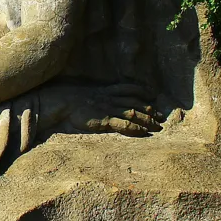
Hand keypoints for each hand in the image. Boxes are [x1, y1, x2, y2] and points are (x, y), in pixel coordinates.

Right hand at [39, 83, 165, 136]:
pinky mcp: (104, 120)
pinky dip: (136, 128)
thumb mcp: (83, 95)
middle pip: (135, 102)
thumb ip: (94, 97)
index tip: (152, 94)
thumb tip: (98, 102)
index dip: (142, 91)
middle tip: (161, 115)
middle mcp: (109, 98)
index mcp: (104, 90)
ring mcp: (108, 108)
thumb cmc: (67, 99)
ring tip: (158, 126)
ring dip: (147, 120)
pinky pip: (124, 125)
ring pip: (133, 113)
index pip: (128, 88)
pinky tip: (144, 132)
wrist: (59, 102)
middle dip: (149, 108)